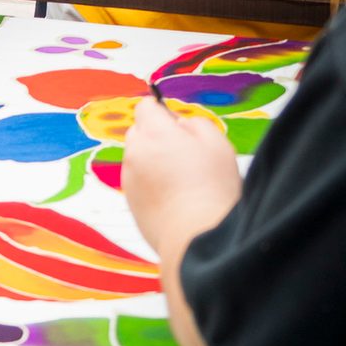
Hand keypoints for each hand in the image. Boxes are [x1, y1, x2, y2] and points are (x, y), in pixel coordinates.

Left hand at [122, 97, 242, 255]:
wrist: (196, 238)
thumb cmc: (211, 189)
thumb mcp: (217, 144)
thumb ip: (196, 124)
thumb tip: (181, 124)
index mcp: (154, 132)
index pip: (146, 107)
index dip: (162, 112)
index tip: (177, 124)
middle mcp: (135, 152)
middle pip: (139, 132)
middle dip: (157, 137)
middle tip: (184, 154)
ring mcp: (129, 178)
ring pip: (138, 159)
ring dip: (153, 162)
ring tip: (183, 182)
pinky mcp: (130, 201)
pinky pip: (139, 183)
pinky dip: (152, 185)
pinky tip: (175, 199)